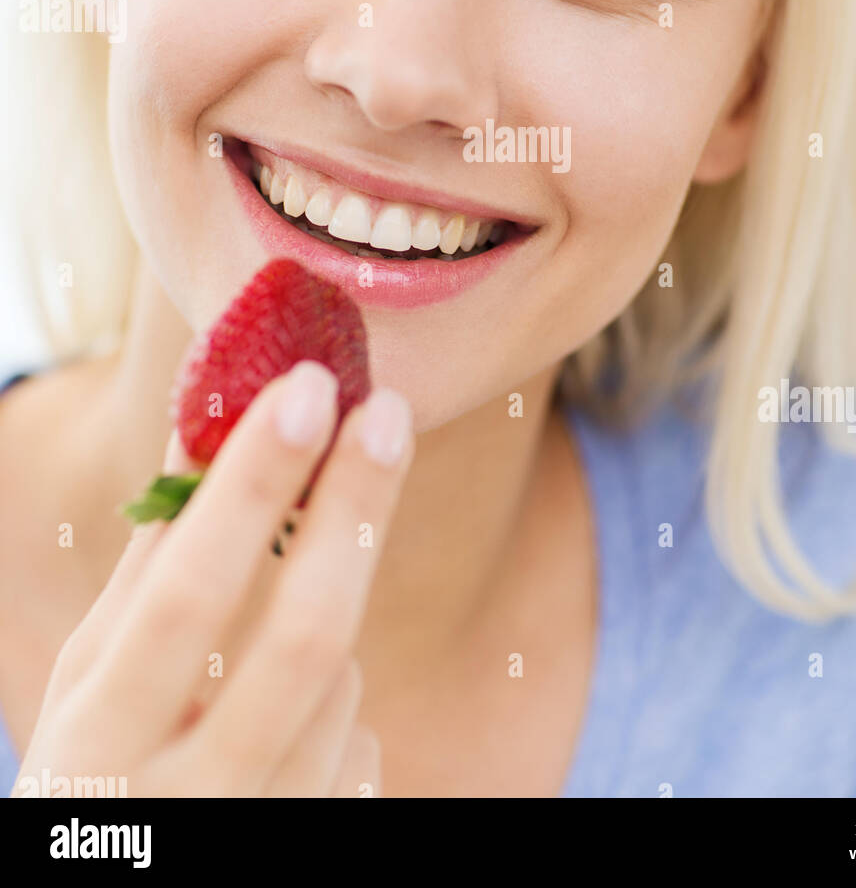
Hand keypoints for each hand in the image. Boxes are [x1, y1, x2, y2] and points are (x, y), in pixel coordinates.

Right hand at [15, 362, 413, 796]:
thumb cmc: (99, 770)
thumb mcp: (93, 680)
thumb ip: (152, 564)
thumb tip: (210, 422)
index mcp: (101, 741)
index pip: (188, 594)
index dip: (251, 486)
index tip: (307, 388)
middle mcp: (187, 804)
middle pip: (306, 637)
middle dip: (352, 508)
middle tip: (386, 411)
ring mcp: (265, 835)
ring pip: (341, 682)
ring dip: (321, 626)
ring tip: (266, 648)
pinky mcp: (323, 845)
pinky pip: (358, 741)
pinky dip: (332, 708)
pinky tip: (280, 732)